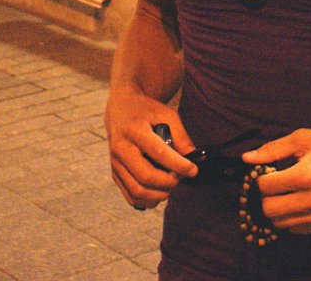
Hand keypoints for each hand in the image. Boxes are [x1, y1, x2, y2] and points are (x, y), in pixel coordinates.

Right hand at [105, 88, 197, 209]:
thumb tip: (195, 159)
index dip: (177, 165)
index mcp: (134, 130)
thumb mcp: (166, 115)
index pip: (157, 152)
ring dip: (159, 194)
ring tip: (172, 185)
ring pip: (137, 190)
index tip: (193, 170)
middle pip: (145, 176)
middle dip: (168, 183)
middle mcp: (121, 148)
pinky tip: (159, 192)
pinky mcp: (115, 174)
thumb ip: (181, 137)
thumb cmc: (146, 112)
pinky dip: (148, 200)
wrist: (121, 110)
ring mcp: (115, 163)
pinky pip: (130, 196)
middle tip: (181, 178)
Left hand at [242, 129, 310, 233]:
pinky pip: (295, 229)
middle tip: (274, 184)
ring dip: (277, 208)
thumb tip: (247, 158)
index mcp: (306, 176)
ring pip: (280, 223)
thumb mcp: (303, 138)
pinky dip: (291, 217)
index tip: (267, 172)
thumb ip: (273, 149)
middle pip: (269, 210)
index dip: (261, 178)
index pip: (265, 187)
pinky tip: (300, 200)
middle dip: (266, 196)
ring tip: (288, 191)